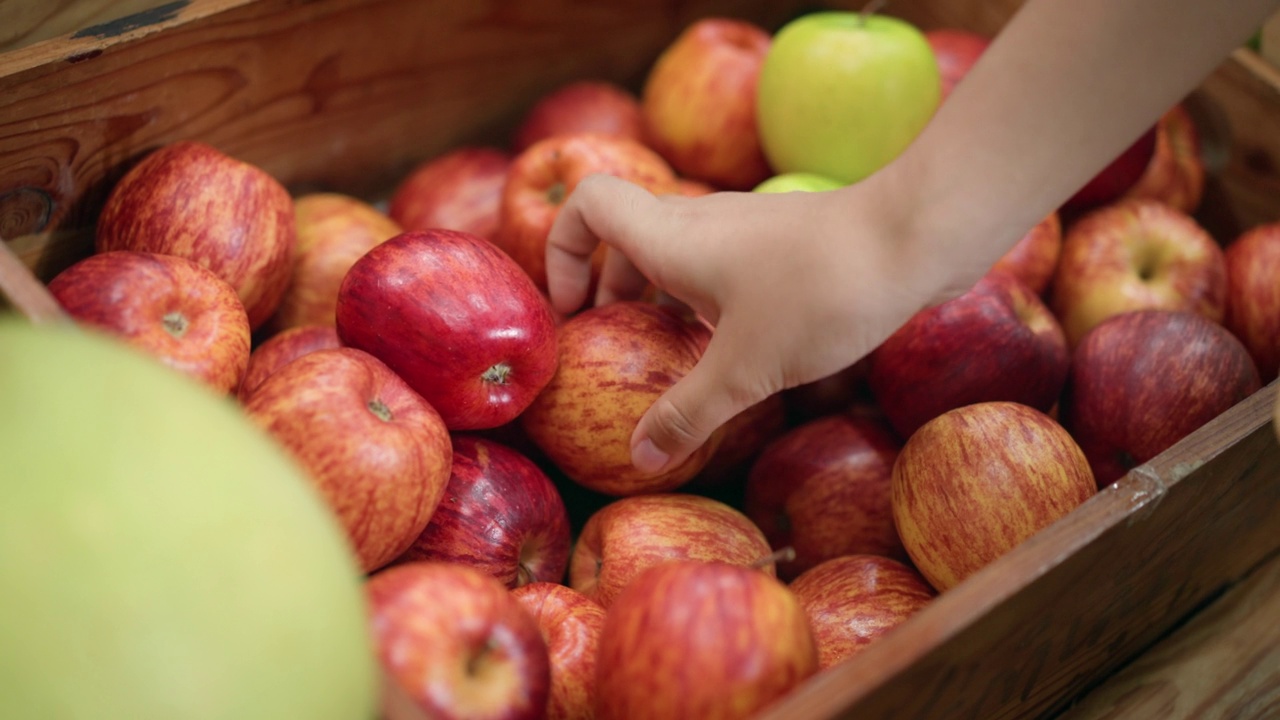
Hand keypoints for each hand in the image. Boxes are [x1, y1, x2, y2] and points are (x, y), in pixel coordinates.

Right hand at [545, 173, 954, 475]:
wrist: (912, 239)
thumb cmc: (818, 293)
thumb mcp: (744, 368)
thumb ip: (687, 413)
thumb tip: (640, 457)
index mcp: (670, 237)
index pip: (587, 202)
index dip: (564, 250)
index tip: (575, 310)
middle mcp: (699, 223)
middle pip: (627, 239)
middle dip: (609, 291)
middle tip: (614, 347)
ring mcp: (744, 230)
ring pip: (678, 256)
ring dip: (660, 300)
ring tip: (670, 358)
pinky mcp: (782, 246)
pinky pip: (721, 269)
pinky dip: (706, 303)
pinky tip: (732, 351)